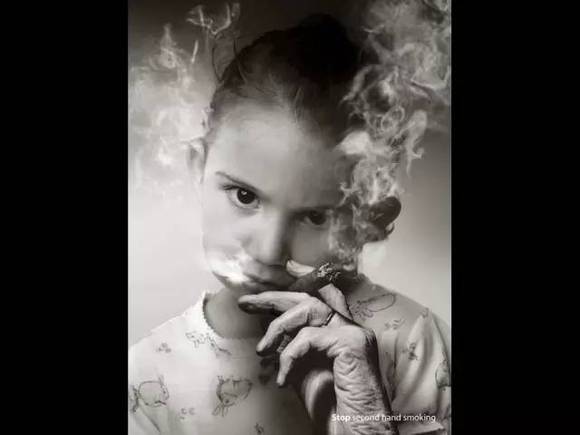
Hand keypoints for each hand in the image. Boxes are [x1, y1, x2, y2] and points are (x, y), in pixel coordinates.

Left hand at [238, 285, 396, 434]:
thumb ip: (292, 347)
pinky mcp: (352, 342)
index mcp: (339, 332)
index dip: (284, 297)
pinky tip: (283, 377)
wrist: (356, 430)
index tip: (256, 302)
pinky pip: (309, 336)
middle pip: (308, 297)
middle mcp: (349, 327)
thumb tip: (269, 332)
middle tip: (246, 303)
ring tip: (261, 350)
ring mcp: (354, 332)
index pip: (313, 300)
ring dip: (278, 327)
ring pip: (309, 308)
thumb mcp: (302, 371)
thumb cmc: (332, 409)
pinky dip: (290, 355)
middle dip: (273, 298)